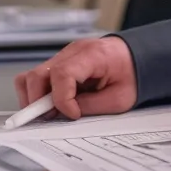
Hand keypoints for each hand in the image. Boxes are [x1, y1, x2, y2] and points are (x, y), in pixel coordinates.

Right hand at [14, 36, 136, 119]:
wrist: (139, 58)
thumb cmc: (131, 75)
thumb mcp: (118, 98)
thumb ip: (90, 105)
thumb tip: (64, 114)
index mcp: (91, 55)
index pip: (62, 74)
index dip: (61, 99)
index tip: (72, 114)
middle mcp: (72, 52)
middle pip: (37, 74)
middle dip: (37, 102)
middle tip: (50, 118)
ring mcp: (63, 56)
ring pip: (31, 76)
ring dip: (35, 98)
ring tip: (51, 113)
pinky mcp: (60, 63)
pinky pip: (39, 78)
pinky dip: (40, 93)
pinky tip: (53, 104)